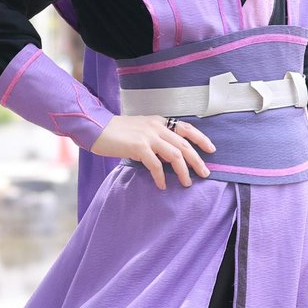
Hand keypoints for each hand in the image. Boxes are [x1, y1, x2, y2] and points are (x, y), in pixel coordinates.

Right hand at [90, 115, 215, 189]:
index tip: (211, 149)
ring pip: (175, 155)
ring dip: (183, 171)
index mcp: (159, 121)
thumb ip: (156, 139)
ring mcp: (148, 136)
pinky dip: (161, 177)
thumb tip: (170, 158)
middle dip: (197, 160)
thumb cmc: (116, 132)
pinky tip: (162, 185)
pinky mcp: (138, 147)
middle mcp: (157, 127)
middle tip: (205, 173)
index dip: (201, 139)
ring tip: (187, 183)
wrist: (96, 127)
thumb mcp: (141, 130)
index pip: (186, 128)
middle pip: (184, 144)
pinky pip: (155, 165)